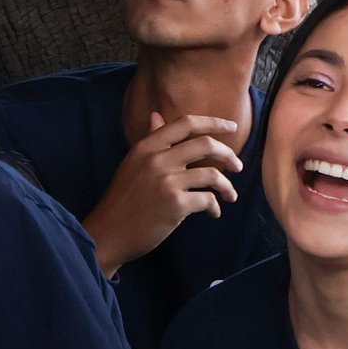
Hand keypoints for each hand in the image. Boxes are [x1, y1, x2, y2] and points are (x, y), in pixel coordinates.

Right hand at [82, 113, 242, 276]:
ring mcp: (167, 182)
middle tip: (238, 165)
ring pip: (212, 174)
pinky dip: (215, 207)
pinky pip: (208, 199)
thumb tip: (157, 116)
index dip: (213, 122)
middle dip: (228, 154)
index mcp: (146, 147)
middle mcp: (157, 160)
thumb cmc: (123, 199)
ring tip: (230, 195)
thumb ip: (150, 140)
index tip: (231, 126)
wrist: (110, 233)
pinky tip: (212, 212)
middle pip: (206, 144)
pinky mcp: (176, 205)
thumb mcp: (133, 163)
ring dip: (227, 186)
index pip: (185, 124)